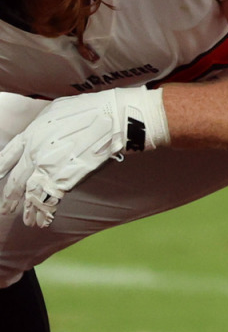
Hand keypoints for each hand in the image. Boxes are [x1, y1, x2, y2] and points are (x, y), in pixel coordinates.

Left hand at [0, 87, 166, 227]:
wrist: (112, 119)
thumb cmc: (91, 110)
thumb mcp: (57, 110)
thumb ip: (42, 127)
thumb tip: (38, 134)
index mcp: (30, 134)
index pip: (6, 157)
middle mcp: (34, 153)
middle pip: (16, 181)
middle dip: (10, 198)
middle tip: (6, 209)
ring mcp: (48, 168)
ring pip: (30, 194)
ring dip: (28, 210)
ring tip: (28, 220)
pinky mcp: (64, 180)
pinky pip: (49, 201)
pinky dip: (45, 212)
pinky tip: (44, 220)